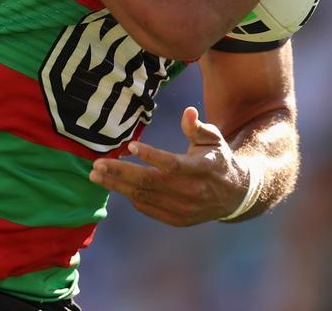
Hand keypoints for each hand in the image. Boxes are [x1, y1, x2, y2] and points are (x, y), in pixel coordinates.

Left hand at [88, 106, 248, 226]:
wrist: (235, 196)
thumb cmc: (217, 160)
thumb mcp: (213, 139)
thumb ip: (197, 127)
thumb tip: (188, 111)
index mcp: (202, 169)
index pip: (173, 164)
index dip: (152, 156)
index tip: (131, 146)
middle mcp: (192, 192)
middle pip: (151, 183)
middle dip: (120, 173)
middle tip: (96, 165)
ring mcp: (184, 209)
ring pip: (145, 197)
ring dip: (117, 186)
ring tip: (95, 175)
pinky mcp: (178, 220)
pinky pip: (148, 208)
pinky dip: (131, 196)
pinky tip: (116, 184)